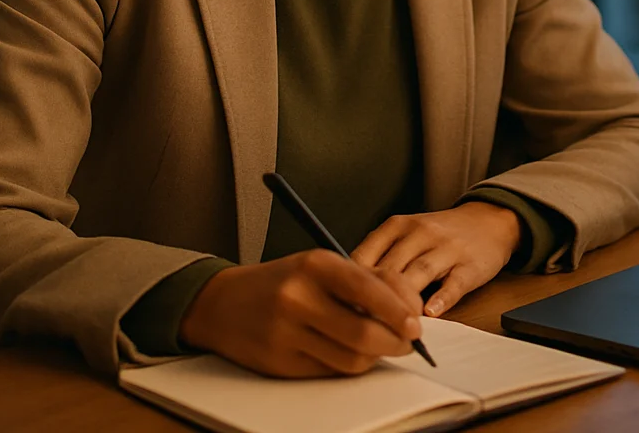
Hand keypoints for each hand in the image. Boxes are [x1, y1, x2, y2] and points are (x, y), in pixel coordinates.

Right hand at [178, 250, 421, 377]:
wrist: (222, 303)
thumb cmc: (284, 281)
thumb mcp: (320, 266)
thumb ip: (365, 281)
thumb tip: (410, 310)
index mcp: (315, 265)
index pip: (369, 289)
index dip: (400, 310)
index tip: (416, 324)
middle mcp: (299, 297)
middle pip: (365, 333)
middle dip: (397, 342)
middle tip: (408, 343)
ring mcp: (287, 333)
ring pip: (352, 359)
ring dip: (375, 358)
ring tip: (379, 346)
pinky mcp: (280, 363)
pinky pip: (330, 371)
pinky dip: (348, 365)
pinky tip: (348, 352)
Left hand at [352, 202, 521, 317]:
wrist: (488, 221)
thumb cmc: (438, 235)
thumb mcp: (404, 235)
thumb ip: (380, 258)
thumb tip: (346, 295)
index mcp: (397, 226)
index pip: (365, 255)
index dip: (350, 285)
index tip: (340, 309)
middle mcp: (420, 232)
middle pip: (390, 268)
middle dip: (374, 299)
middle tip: (360, 326)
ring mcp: (447, 247)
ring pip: (419, 273)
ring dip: (405, 302)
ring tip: (393, 328)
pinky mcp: (470, 265)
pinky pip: (454, 283)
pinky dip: (442, 299)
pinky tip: (432, 314)